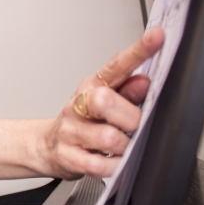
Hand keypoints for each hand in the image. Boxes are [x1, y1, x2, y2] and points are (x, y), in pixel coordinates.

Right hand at [42, 27, 164, 178]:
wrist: (46, 146)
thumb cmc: (82, 122)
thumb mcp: (105, 102)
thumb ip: (129, 91)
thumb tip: (145, 81)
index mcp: (92, 86)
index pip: (116, 66)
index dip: (138, 51)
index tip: (157, 37)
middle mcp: (78, 105)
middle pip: (105, 101)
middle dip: (130, 117)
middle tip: (134, 126)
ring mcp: (71, 131)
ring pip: (108, 138)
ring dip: (126, 147)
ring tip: (123, 147)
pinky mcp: (69, 157)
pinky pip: (100, 165)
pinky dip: (115, 166)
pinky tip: (115, 162)